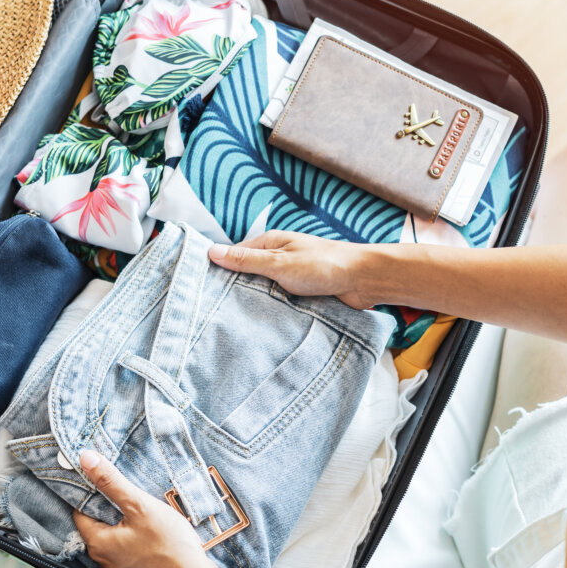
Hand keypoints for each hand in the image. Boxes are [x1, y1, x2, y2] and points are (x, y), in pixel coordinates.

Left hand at [72, 451, 219, 567]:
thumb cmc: (169, 545)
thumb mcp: (140, 505)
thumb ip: (111, 482)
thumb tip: (86, 459)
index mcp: (98, 543)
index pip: (79, 512)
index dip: (89, 493)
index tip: (103, 481)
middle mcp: (102, 562)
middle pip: (96, 526)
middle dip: (109, 510)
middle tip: (128, 495)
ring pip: (113, 541)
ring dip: (123, 527)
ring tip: (143, 515)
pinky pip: (126, 555)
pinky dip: (133, 543)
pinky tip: (151, 536)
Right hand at [207, 231, 376, 308]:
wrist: (363, 280)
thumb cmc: (323, 265)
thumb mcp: (279, 262)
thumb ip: (246, 260)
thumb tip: (211, 252)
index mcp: (270, 243)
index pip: (235, 256)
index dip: (221, 271)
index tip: (203, 290)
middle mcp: (279, 258)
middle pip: (248, 275)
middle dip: (238, 291)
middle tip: (217, 312)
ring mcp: (290, 276)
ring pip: (264, 291)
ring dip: (258, 303)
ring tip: (238, 321)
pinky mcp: (302, 293)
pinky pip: (280, 302)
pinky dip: (273, 310)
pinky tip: (263, 324)